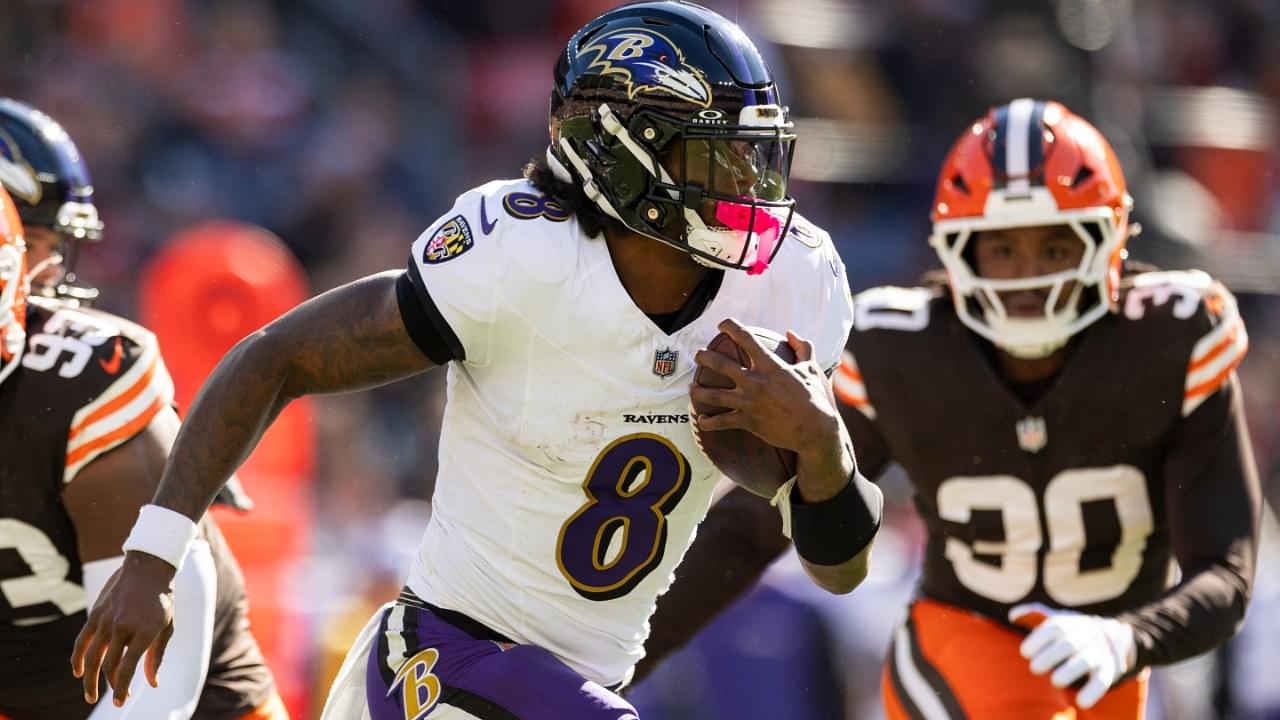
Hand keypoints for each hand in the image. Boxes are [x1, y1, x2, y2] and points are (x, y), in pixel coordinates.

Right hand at [71, 552, 177, 706]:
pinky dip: (76, 659)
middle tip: (113, 699)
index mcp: (144, 632)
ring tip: (91, 695)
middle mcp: (123, 628)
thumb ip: (157, 655)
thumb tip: (152, 683)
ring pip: (91, 658)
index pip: (127, 668)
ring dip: (89, 679)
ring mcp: (106, 621)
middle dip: (111, 686)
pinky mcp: (94, 615)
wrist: (148, 568)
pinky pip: (81, 642)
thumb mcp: (167, 626)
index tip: (120, 702)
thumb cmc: (162, 600)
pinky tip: (77, 672)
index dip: (122, 688)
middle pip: (109, 666)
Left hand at [690, 319, 850, 499]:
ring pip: (713, 394)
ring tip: (692, 387)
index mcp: (771, 366)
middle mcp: (755, 381)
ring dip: (698, 390)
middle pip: (720, 364)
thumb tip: (791, 333)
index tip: (722, 324)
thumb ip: (802, 347)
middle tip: (699, 355)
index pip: (746, 339)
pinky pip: (721, 421)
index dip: (731, 327)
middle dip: (704, 357)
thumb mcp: (812, 368)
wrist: (815, 431)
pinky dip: (708, 422)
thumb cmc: (815, 398)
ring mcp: (748, 402)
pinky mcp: (747, 421)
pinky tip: (702, 421)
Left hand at [1009, 603, 1135, 708]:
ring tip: (1055, 682)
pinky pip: (1102, 680)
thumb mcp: (1056, 619)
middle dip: (1050, 656)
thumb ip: (1033, 615)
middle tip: (1034, 668)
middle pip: (1068, 644)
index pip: (1054, 627)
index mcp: (1070, 623)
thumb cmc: (1071, 631)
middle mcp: (1085, 635)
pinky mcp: (1108, 669)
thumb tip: (1013, 615)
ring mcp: (1098, 652)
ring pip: (1085, 660)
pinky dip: (1093, 692)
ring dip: (1070, 671)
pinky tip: (1082, 703)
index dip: (1038, 639)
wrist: (1111, 635)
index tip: (1024, 652)